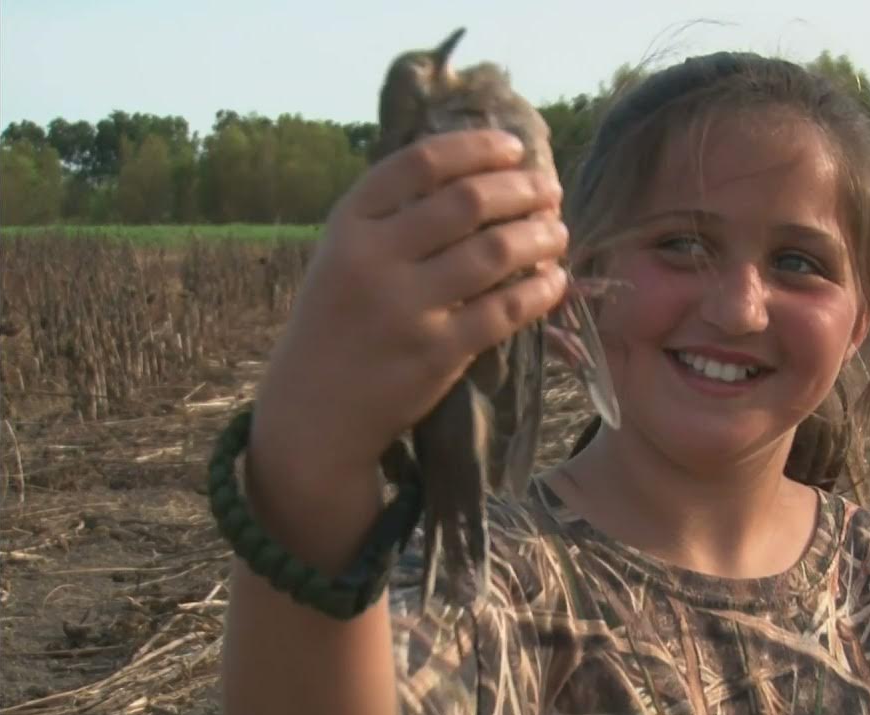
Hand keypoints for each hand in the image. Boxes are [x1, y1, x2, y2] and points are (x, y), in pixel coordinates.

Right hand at [251, 129, 567, 483]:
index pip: (421, 163)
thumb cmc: (337, 325)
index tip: (514, 149)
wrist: (312, 412)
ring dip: (540, 236)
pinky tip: (555, 280)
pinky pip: (505, 310)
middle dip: (521, 190)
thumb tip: (476, 173)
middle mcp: (374, 259)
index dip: (477, 148)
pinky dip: (540, 289)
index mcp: (348, 224)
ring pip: (495, 252)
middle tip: (549, 192)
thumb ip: (392, 217)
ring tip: (557, 233)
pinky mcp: (436, 353)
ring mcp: (406, 307)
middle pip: (468, 202)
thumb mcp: (342, 257)